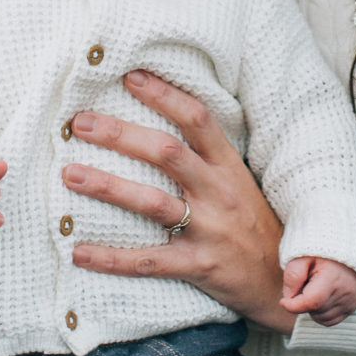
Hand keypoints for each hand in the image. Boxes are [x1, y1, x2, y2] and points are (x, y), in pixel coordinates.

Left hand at [61, 70, 294, 331]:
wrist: (284, 280)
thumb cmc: (252, 223)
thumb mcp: (238, 182)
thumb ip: (204, 157)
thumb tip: (156, 125)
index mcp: (228, 166)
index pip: (196, 119)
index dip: (163, 95)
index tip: (128, 76)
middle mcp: (218, 192)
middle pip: (166, 153)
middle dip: (120, 134)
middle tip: (81, 123)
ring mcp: (209, 229)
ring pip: (152, 203)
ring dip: (108, 186)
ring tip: (70, 174)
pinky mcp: (199, 265)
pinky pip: (148, 261)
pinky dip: (112, 258)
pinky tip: (79, 252)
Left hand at [280, 256, 355, 326]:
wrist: (345, 251)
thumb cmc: (320, 254)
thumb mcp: (302, 257)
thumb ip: (293, 274)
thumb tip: (289, 297)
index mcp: (333, 277)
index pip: (311, 302)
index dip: (293, 305)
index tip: (283, 301)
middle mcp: (345, 292)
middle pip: (314, 311)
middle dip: (303, 303)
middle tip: (305, 285)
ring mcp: (351, 301)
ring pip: (321, 318)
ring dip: (312, 308)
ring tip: (315, 289)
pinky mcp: (352, 307)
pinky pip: (330, 320)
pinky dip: (321, 313)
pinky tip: (321, 297)